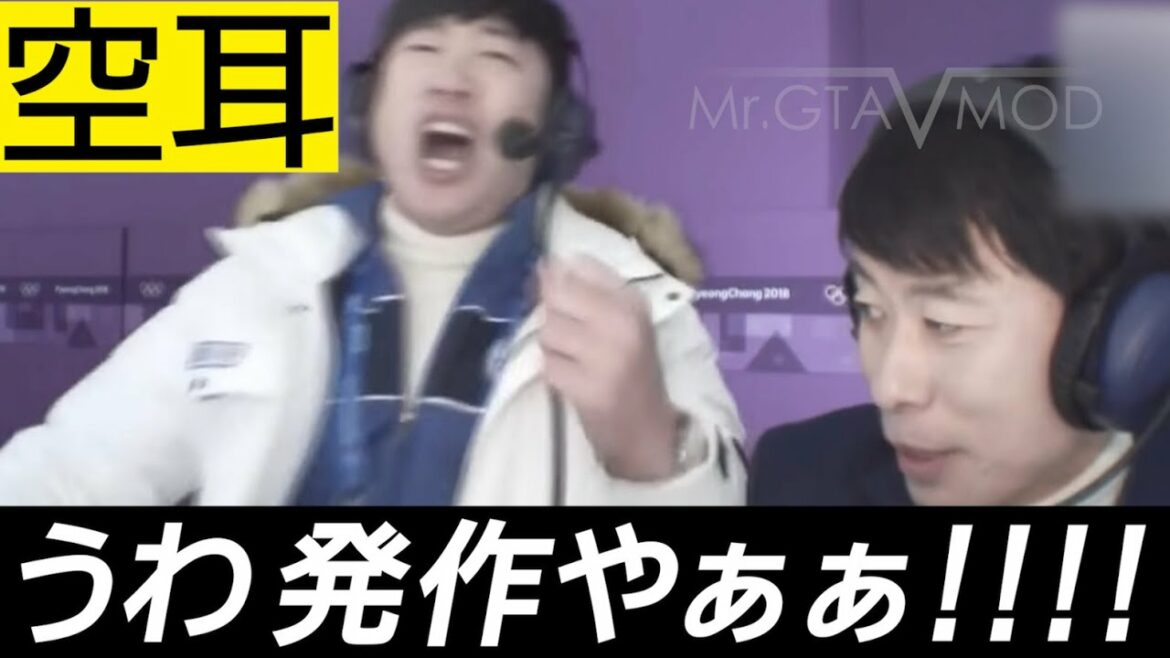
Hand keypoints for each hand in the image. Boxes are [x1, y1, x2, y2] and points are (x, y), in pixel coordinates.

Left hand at [537, 256, 680, 480]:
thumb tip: (542, 266)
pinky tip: (572, 379)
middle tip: (568, 334)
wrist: (646, 427)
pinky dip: (553, 372)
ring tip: (573, 360)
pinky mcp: (589, 388)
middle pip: (557, 296)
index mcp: (633, 302)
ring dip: (552, 347)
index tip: (559, 295)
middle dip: (552, 314)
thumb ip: (587, 291)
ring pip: (548, 332)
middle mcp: (623, 324)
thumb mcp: (624, 322)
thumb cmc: (630, 369)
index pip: (579, 267)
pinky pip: (548, 365)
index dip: (556, 276)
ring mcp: (606, 357)